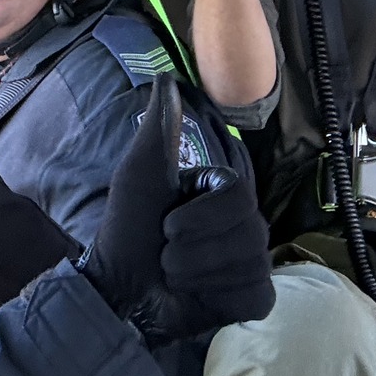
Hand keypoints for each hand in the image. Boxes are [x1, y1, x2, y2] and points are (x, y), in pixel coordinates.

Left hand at [80, 78, 275, 343]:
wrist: (120, 293)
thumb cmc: (128, 230)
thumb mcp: (141, 174)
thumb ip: (160, 128)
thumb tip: (167, 77)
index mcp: (223, 193)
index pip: (239, 196)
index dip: (200, 216)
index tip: (168, 225)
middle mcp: (244, 224)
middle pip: (248, 231)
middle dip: (194, 249)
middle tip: (167, 256)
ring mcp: (251, 262)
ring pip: (249, 263)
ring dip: (200, 274)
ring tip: (176, 277)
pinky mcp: (253, 298)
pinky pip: (255, 292)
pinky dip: (222, 297)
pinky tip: (202, 297)